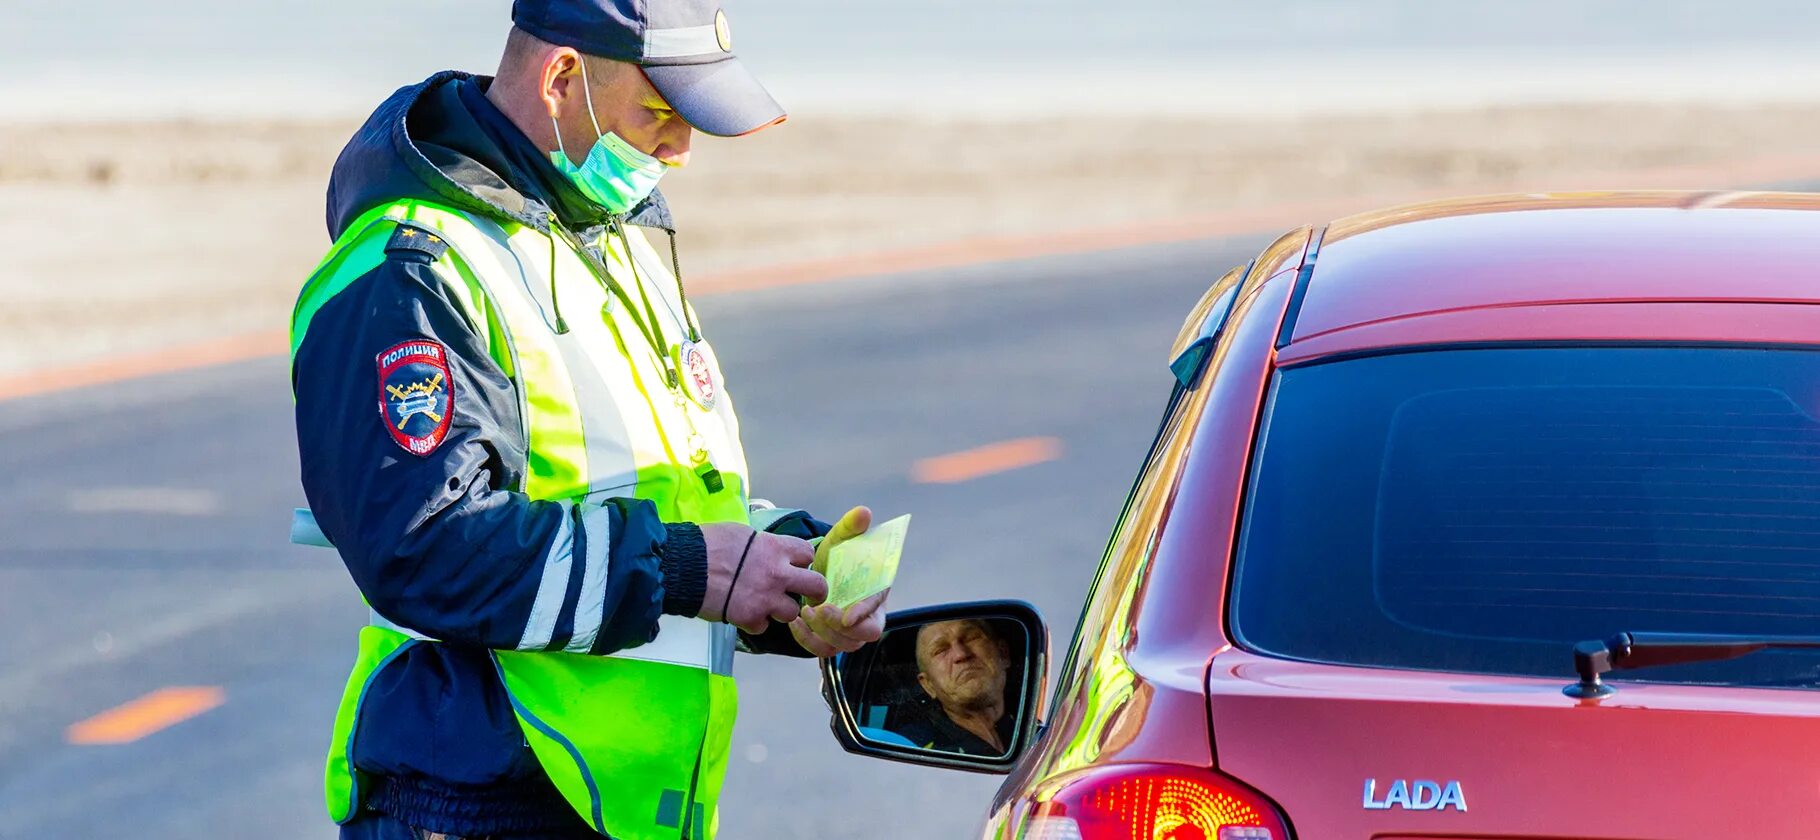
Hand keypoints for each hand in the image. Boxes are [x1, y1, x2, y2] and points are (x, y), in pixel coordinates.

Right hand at [698, 523, 828, 633]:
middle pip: (817, 587)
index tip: (796, 565)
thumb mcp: (742, 534)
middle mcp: (778, 574)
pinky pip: (763, 626)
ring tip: (764, 604)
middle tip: (808, 596)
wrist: (684, 567)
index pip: (808, 554)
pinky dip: (754, 622)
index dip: (802, 561)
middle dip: (815, 592)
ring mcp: (766, 599)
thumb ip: (763, 545)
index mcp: (776, 548)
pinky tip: (742, 612)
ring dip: (780, 610)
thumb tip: (770, 550)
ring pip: (791, 612)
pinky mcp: (749, 618)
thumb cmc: (708, 544)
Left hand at [792, 506, 889, 656]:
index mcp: (877, 592)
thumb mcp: (840, 540)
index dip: (863, 612)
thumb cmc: (836, 557)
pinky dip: (808, 640)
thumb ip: (851, 527)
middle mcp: (868, 616)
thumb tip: (863, 512)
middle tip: (819, 611)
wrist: (817, 571)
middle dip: (841, 627)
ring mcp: (850, 631)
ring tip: (803, 612)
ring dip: (823, 633)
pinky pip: (823, 650)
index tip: (846, 615)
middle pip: (865, 635)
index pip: (877, 608)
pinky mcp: (831, 640)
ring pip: (843, 646)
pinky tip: (795, 622)